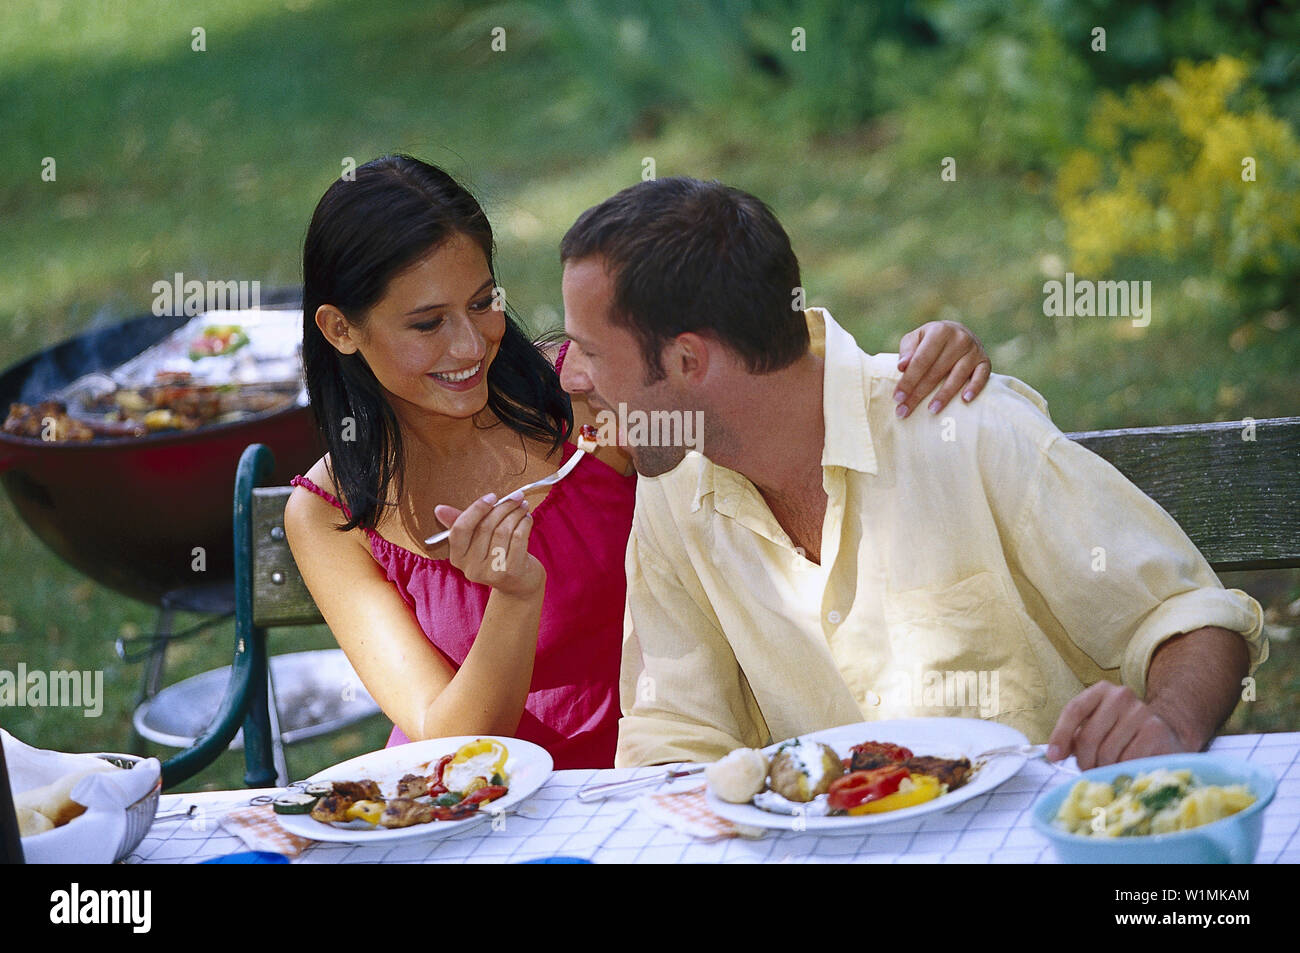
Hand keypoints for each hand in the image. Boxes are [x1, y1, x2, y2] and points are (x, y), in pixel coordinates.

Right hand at [433, 492, 544, 597]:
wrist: (518, 584)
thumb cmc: (496, 556)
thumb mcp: (476, 541)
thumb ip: (459, 523)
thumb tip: (439, 509)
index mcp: (458, 558)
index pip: (461, 528)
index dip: (476, 509)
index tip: (492, 496)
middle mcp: (471, 568)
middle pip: (485, 527)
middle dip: (502, 507)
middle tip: (515, 496)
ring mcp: (491, 572)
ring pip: (503, 530)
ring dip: (516, 513)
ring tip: (522, 506)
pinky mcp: (511, 572)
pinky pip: (518, 538)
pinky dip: (525, 523)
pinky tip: (527, 518)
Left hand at [894, 320, 990, 417]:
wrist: (958, 332)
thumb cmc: (931, 339)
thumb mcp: (916, 338)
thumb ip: (907, 350)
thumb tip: (901, 367)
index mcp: (939, 331)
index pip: (921, 360)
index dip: (908, 380)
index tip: (897, 398)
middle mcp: (959, 339)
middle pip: (936, 371)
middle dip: (918, 393)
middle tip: (904, 411)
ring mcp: (974, 350)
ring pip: (957, 376)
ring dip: (944, 396)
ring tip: (931, 411)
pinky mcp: (985, 361)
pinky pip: (982, 376)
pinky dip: (974, 387)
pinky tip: (965, 400)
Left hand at [1046, 682, 1194, 769]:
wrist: (1170, 732)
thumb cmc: (1124, 732)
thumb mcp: (1098, 726)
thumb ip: (1074, 736)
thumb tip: (1054, 755)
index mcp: (1102, 690)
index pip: (1074, 710)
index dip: (1060, 735)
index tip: (1054, 757)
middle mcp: (1121, 696)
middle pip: (1087, 737)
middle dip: (1084, 761)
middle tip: (1089, 771)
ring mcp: (1140, 712)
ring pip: (1107, 753)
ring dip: (1104, 769)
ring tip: (1109, 770)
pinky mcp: (1156, 731)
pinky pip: (1128, 760)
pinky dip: (1122, 771)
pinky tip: (1126, 770)